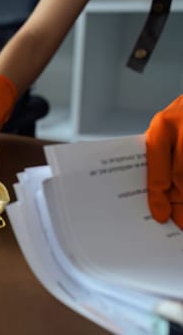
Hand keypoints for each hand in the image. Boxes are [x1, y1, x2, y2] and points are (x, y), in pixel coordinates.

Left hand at [145, 94, 182, 228]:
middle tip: (180, 221)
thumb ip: (162, 154)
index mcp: (162, 126)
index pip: (158, 167)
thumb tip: (160, 192)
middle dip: (181, 202)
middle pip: (182, 176)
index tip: (160, 214)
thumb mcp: (168, 127)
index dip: (158, 195)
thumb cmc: (182, 116)